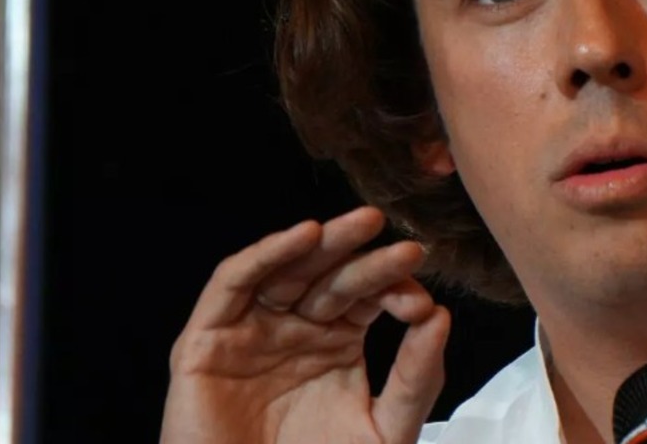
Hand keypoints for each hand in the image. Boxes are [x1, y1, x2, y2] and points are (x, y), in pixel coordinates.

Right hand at [160, 206, 450, 443]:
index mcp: (336, 341)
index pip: (369, 296)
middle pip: (333, 276)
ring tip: (366, 224)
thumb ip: (415, 379)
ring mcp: (249, 329)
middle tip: (409, 248)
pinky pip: (232, 283)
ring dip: (325, 242)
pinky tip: (305, 235)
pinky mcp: (205, 340)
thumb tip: (441, 316)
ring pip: (287, 269)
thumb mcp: (384, 430)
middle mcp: (294, 327)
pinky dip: (265, 254)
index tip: (422, 305)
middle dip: (369, 257)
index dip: (394, 290)